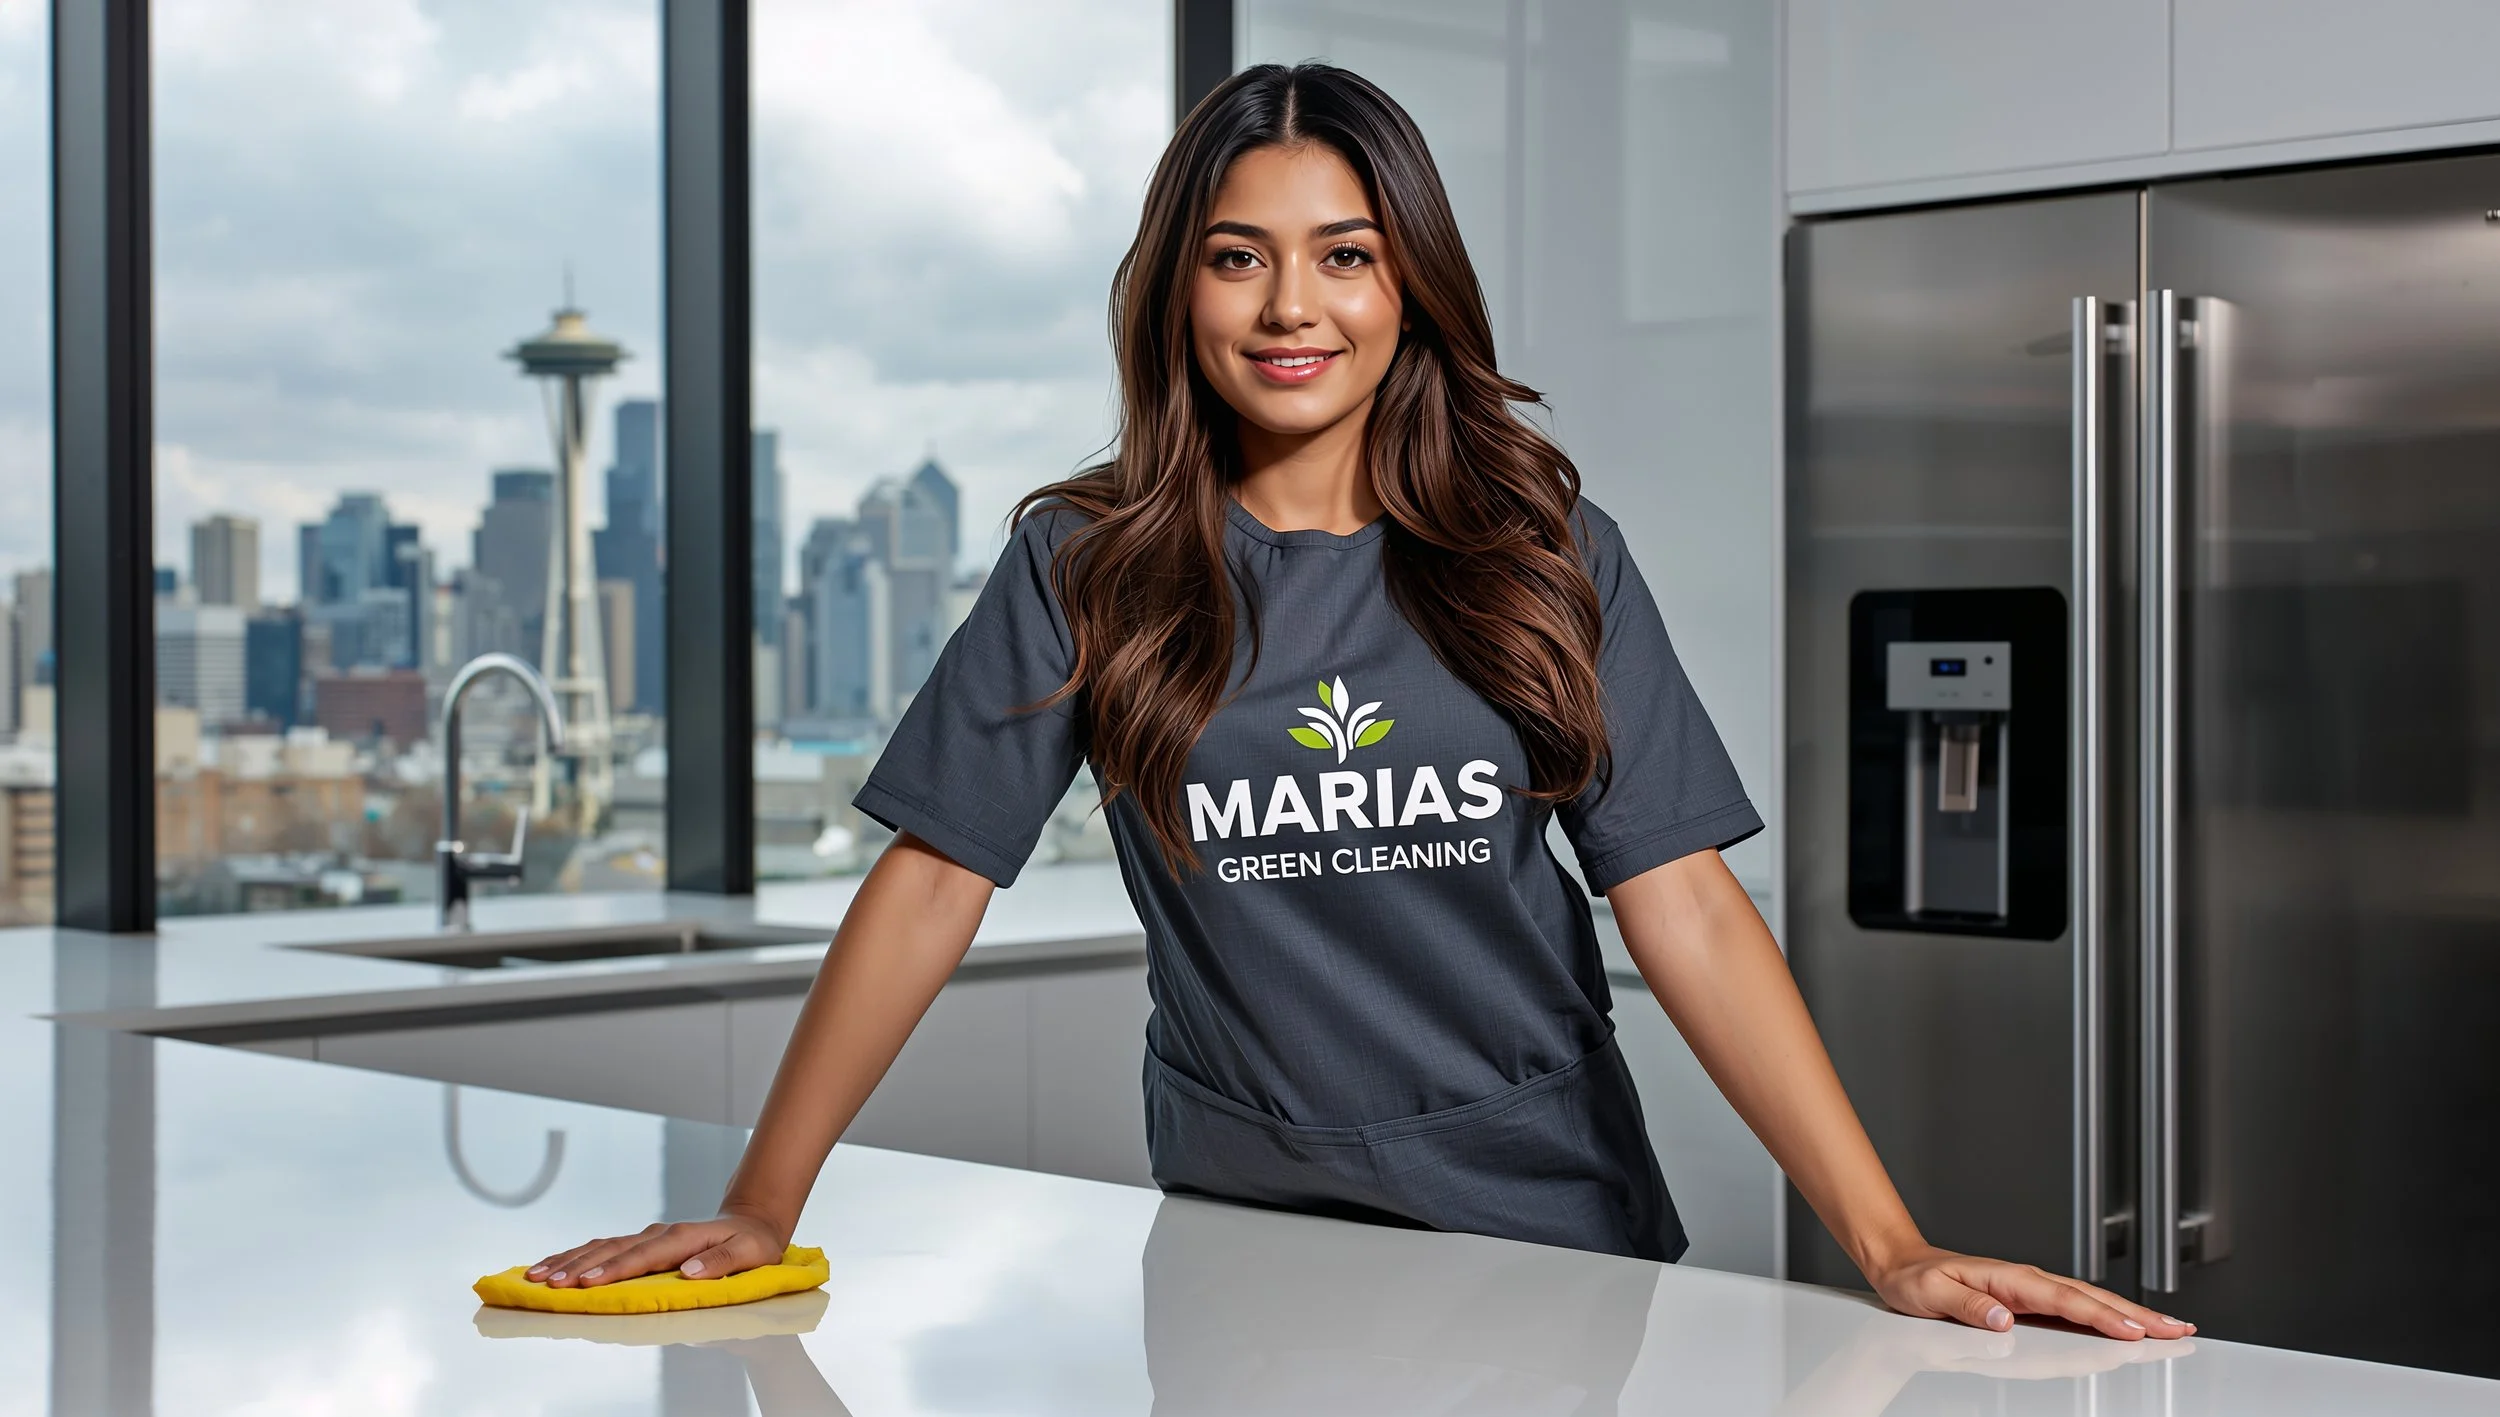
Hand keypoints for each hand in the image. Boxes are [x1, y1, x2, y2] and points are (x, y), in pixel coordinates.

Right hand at [526, 1209, 788, 1287]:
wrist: (751, 1223)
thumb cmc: (751, 1244)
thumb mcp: (749, 1253)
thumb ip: (721, 1262)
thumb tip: (689, 1271)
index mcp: (682, 1238)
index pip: (643, 1256)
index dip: (615, 1270)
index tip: (587, 1282)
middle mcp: (659, 1234)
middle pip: (612, 1250)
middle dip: (577, 1267)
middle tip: (547, 1283)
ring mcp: (647, 1237)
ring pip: (600, 1246)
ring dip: (568, 1260)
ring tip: (535, 1275)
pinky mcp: (640, 1243)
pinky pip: (602, 1248)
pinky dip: (575, 1255)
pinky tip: (552, 1265)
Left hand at [1868, 1244, 2196, 1341]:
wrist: (1903, 1264)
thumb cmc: (1916, 1280)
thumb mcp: (1932, 1294)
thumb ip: (1968, 1306)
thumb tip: (2003, 1317)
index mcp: (2011, 1279)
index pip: (2066, 1301)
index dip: (2102, 1316)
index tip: (2134, 1329)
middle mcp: (2028, 1281)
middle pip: (2092, 1299)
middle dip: (2138, 1314)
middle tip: (2178, 1330)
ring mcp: (2034, 1290)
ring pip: (2092, 1302)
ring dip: (2133, 1314)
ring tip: (2171, 1328)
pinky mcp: (2032, 1301)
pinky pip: (2078, 1309)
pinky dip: (2109, 1317)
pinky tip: (2130, 1328)